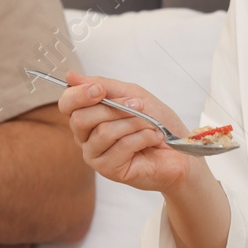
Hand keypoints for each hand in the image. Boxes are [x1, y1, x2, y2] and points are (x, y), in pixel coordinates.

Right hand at [58, 71, 193, 193]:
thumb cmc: (157, 123)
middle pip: (80, 118)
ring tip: (150, 125)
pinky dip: (143, 138)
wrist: (180, 150)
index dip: (79, 95)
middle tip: (138, 106)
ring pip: (103, 132)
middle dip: (114, 108)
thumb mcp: (132, 94)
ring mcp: (96, 155)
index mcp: (88, 117)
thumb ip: (103, 85)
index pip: (67, 104)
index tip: (100, 90)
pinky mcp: (109, 170)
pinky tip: (152, 139)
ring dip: (134, 123)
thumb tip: (71, 76)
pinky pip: (121, 147)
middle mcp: (86, 137)